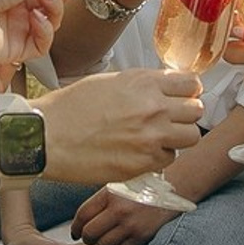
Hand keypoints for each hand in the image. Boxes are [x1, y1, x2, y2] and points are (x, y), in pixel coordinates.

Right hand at [34, 67, 203, 182]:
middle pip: (197, 110)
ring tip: (158, 137)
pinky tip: (141, 152)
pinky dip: (159, 156)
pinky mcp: (143, 163)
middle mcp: (153, 108)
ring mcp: (151, 137)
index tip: (181, 96)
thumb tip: (163, 88)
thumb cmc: (70, 108)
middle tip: (171, 118)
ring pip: (191, 137)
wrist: (46, 137)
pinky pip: (169, 159)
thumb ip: (142, 84)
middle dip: (186, 114)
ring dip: (178, 137)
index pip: (192, 83)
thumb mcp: (109, 81)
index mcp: (144, 82)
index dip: (187, 91)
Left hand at [69, 187, 179, 244]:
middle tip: (90, 237)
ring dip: (103, 242)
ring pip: (104, 244)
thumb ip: (101, 201)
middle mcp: (119, 210)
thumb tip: (81, 222)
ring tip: (109, 235)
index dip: (75, 226)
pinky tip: (124, 236)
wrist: (172, 188)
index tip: (75, 232)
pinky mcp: (142, 236)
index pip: (83, 215)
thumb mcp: (119, 186)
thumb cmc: (142, 186)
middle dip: (87, 237)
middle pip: (90, 233)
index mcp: (110, 194)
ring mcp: (131, 224)